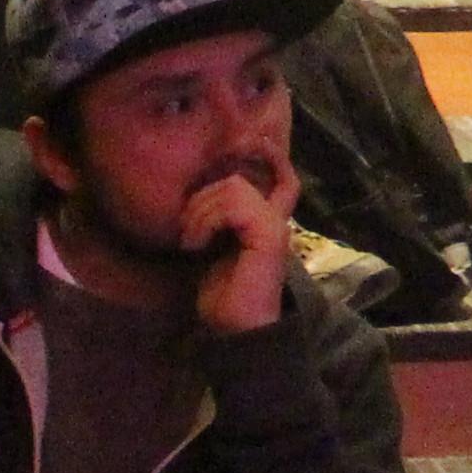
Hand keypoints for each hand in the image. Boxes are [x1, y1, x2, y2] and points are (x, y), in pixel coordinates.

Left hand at [175, 149, 300, 336]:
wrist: (237, 330)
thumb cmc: (223, 296)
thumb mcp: (215, 250)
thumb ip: (217, 222)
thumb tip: (196, 198)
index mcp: (266, 223)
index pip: (284, 179)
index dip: (270, 157)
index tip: (250, 142)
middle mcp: (276, 220)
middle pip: (238, 179)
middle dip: (202, 197)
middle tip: (188, 229)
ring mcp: (274, 226)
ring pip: (232, 187)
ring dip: (199, 212)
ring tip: (191, 240)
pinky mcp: (268, 234)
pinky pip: (233, 205)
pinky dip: (206, 220)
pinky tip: (197, 244)